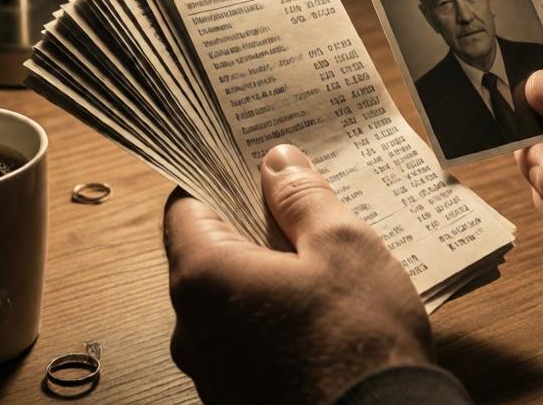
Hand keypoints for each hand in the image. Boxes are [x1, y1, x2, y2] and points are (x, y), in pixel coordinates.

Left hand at [164, 145, 432, 403]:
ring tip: (320, 273)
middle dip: (250, 232)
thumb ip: (302, 199)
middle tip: (300, 218)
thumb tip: (277, 163)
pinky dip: (270, 324)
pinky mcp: (236, 400)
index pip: (184, 209)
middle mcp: (192, 330)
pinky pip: (243, 345)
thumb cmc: (359, 341)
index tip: (254, 172)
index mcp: (204, 279)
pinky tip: (318, 321)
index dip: (220, 182)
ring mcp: (211, 373)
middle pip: (206, 257)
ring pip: (227, 305)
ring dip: (263, 282)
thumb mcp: (342, 246)